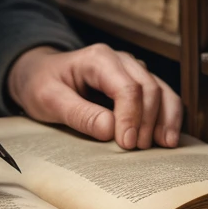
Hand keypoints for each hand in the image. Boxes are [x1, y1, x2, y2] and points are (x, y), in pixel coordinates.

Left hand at [6, 44, 181, 149]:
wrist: (38, 74)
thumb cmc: (42, 85)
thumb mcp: (49, 99)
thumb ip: (78, 113)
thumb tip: (110, 129)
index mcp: (98, 58)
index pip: (126, 86)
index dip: (131, 117)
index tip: (127, 144)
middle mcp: (120, 60)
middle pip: (149, 87)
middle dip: (148, 121)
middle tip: (137, 149)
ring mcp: (132, 70)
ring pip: (162, 90)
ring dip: (165, 118)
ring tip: (164, 145)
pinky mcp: (137, 84)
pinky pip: (162, 96)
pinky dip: (169, 116)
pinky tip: (167, 138)